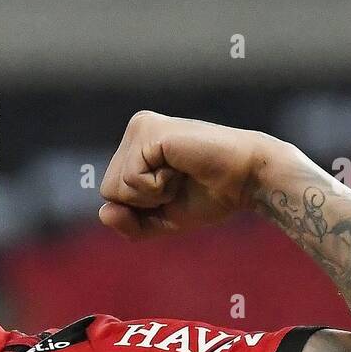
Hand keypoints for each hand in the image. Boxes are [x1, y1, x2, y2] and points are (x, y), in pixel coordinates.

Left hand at [98, 111, 290, 238]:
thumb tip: (104, 212)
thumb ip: (128, 224)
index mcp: (135, 147)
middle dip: (144, 202)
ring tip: (180, 175)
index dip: (141, 209)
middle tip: (179, 183)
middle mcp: (135, 131)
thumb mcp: (161, 220)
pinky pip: (130, 180)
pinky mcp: (149, 131)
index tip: (175, 192)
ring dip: (151, 194)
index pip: (111, 195)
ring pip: (115, 186)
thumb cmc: (209, 197)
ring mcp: (141, 127)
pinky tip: (180, 169)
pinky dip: (156, 187)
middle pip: (108, 191)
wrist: (246, 181)